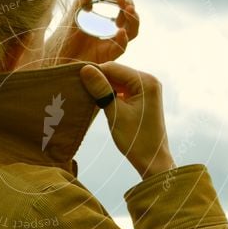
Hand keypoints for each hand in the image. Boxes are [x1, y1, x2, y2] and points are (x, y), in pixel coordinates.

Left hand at [42, 0, 139, 64]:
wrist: (55, 55)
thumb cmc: (64, 37)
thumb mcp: (75, 13)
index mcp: (105, 26)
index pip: (124, 14)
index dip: (126, 4)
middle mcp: (110, 36)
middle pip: (131, 23)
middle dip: (132, 10)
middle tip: (125, 3)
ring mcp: (110, 46)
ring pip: (131, 34)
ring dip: (133, 21)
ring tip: (128, 11)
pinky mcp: (107, 57)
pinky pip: (121, 48)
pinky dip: (123, 39)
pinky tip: (120, 30)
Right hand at [79, 61, 175, 178]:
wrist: (152, 160)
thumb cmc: (136, 140)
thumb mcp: (115, 113)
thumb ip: (101, 89)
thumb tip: (85, 69)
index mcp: (146, 82)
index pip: (113, 68)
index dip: (93, 73)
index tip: (75, 81)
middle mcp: (149, 81)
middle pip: (116, 73)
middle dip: (99, 80)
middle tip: (79, 89)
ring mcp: (147, 89)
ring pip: (118, 81)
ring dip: (103, 88)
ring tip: (87, 97)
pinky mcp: (143, 97)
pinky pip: (123, 89)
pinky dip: (111, 94)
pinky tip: (99, 101)